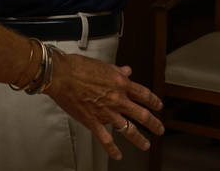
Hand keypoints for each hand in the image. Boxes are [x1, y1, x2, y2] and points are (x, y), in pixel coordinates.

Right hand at [45, 51, 163, 160]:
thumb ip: (116, 70)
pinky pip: (106, 139)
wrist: (60, 75)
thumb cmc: (77, 67)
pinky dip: (112, 149)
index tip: (158, 105)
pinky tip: (117, 155)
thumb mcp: (102, 65)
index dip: (153, 101)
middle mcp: (117, 99)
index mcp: (120, 83)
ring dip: (139, 138)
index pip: (143, 94)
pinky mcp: (93, 122)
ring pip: (128, 129)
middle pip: (141, 114)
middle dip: (154, 123)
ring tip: (146, 144)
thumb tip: (127, 70)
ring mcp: (106, 113)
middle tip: (159, 128)